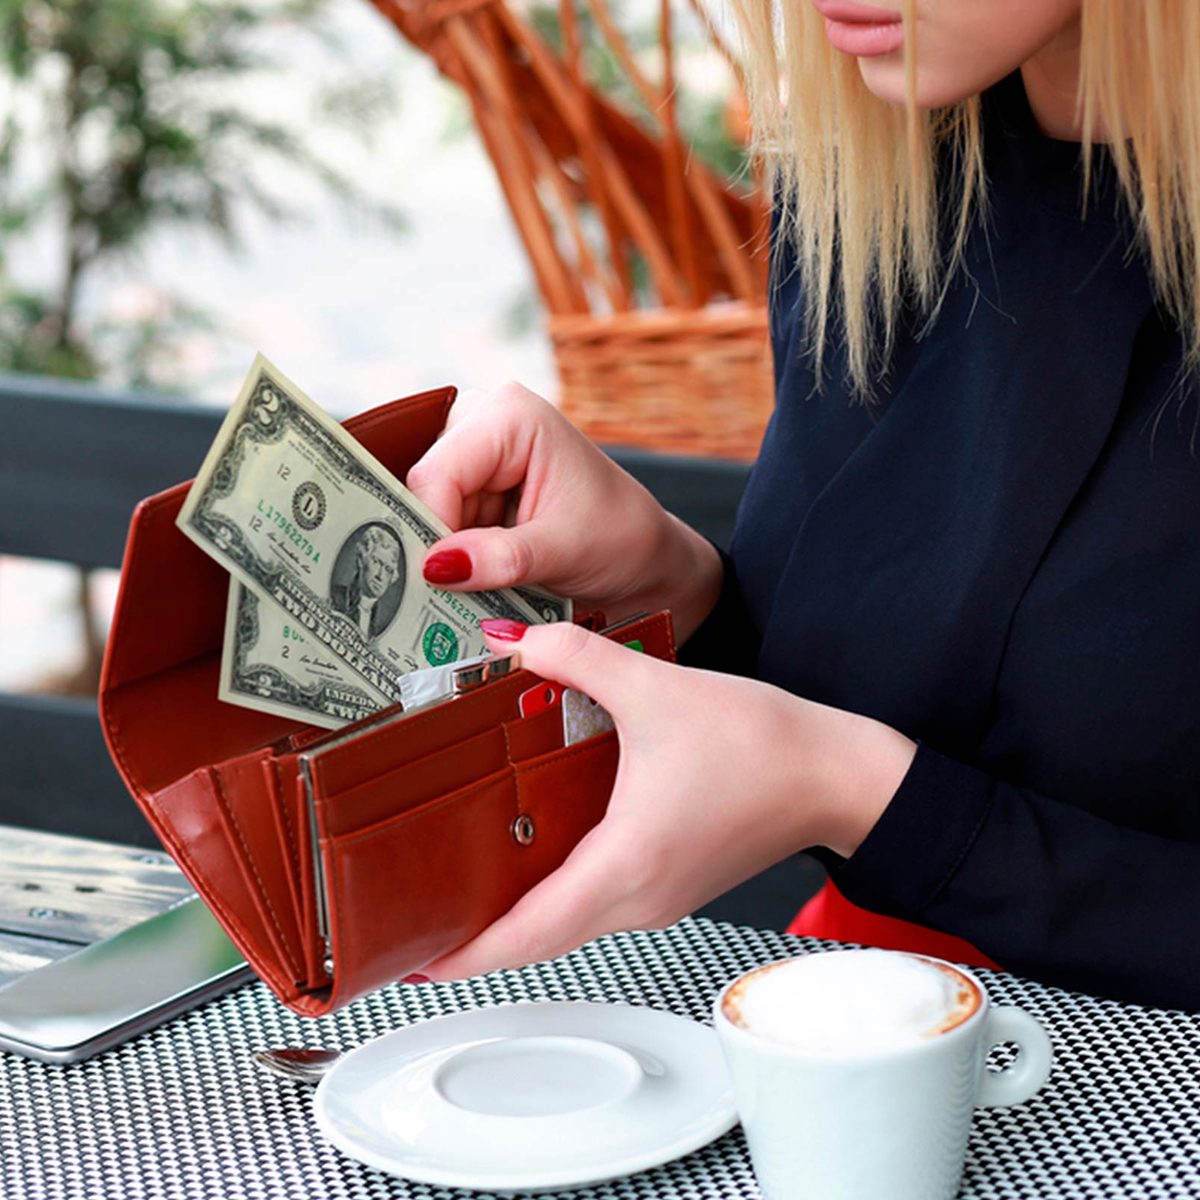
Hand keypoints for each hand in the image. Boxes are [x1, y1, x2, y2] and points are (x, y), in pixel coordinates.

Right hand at [406, 381, 722, 640]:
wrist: (646, 560)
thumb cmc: (623, 540)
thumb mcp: (565, 551)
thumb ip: (502, 558)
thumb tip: (436, 567)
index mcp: (512, 416)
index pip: (438, 473)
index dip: (432, 528)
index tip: (437, 583)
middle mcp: (487, 422)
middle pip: (425, 489)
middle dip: (436, 544)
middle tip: (448, 595)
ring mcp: (478, 455)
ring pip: (428, 513)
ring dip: (445, 558)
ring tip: (475, 591)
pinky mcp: (476, 488)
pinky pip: (441, 527)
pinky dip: (453, 562)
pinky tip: (474, 585)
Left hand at [420, 621, 916, 979]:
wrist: (838, 774)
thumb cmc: (767, 748)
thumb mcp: (657, 690)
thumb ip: (576, 657)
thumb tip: (513, 642)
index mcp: (625, 865)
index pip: (524, 935)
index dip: (460, 953)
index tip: (410, 958)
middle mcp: (637, 898)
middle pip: (536, 940)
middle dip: (472, 939)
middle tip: (419, 916)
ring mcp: (656, 897)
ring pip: (566, 925)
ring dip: (514, 916)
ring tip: (463, 885)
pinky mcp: (671, 881)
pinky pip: (596, 904)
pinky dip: (553, 895)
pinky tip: (537, 851)